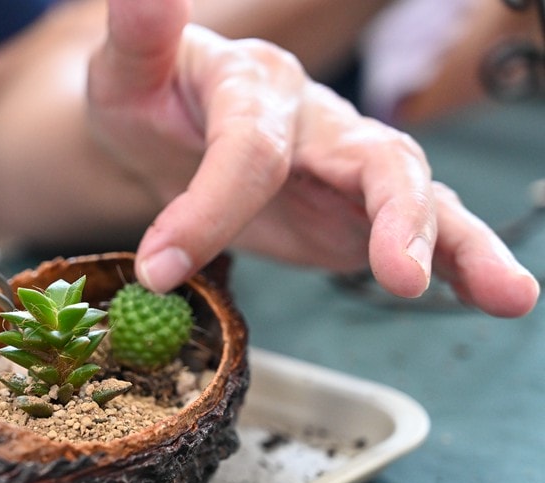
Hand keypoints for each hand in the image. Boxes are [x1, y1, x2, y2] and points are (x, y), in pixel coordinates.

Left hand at [87, 0, 538, 316]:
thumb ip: (142, 34)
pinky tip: (496, 295)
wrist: (165, 133)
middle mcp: (317, 119)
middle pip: (374, 157)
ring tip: (507, 294)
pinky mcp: (359, 211)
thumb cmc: (148, 99)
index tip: (158, 268)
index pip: (252, 144)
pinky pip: (419, 232)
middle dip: (394, 215)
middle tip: (399, 276)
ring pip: (415, 195)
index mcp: (257, 84)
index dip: (210, 208)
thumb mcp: (128, 69)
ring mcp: (347, 165)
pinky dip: (459, 262)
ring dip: (456, 245)